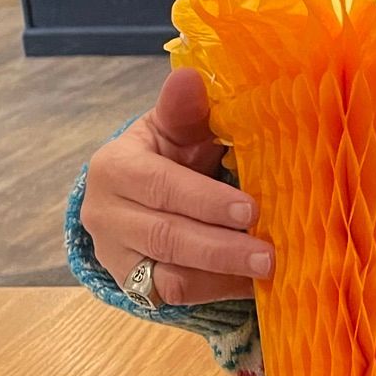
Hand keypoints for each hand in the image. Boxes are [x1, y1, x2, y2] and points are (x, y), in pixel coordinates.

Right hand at [80, 66, 272, 306]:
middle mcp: (106, 215)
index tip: (250, 210)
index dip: (206, 201)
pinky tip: (253, 284)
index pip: (160, 186)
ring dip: (222, 276)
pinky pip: (174, 297)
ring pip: (168, 276)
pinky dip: (217, 291)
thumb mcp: (174, 127)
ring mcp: (116, 256)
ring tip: (267, 271)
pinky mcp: (133, 286)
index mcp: (115, 167)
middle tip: (269, 254)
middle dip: (222, 247)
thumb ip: (184, 110)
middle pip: (166, 236)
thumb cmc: (167, 153)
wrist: (137, 192)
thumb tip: (190, 78)